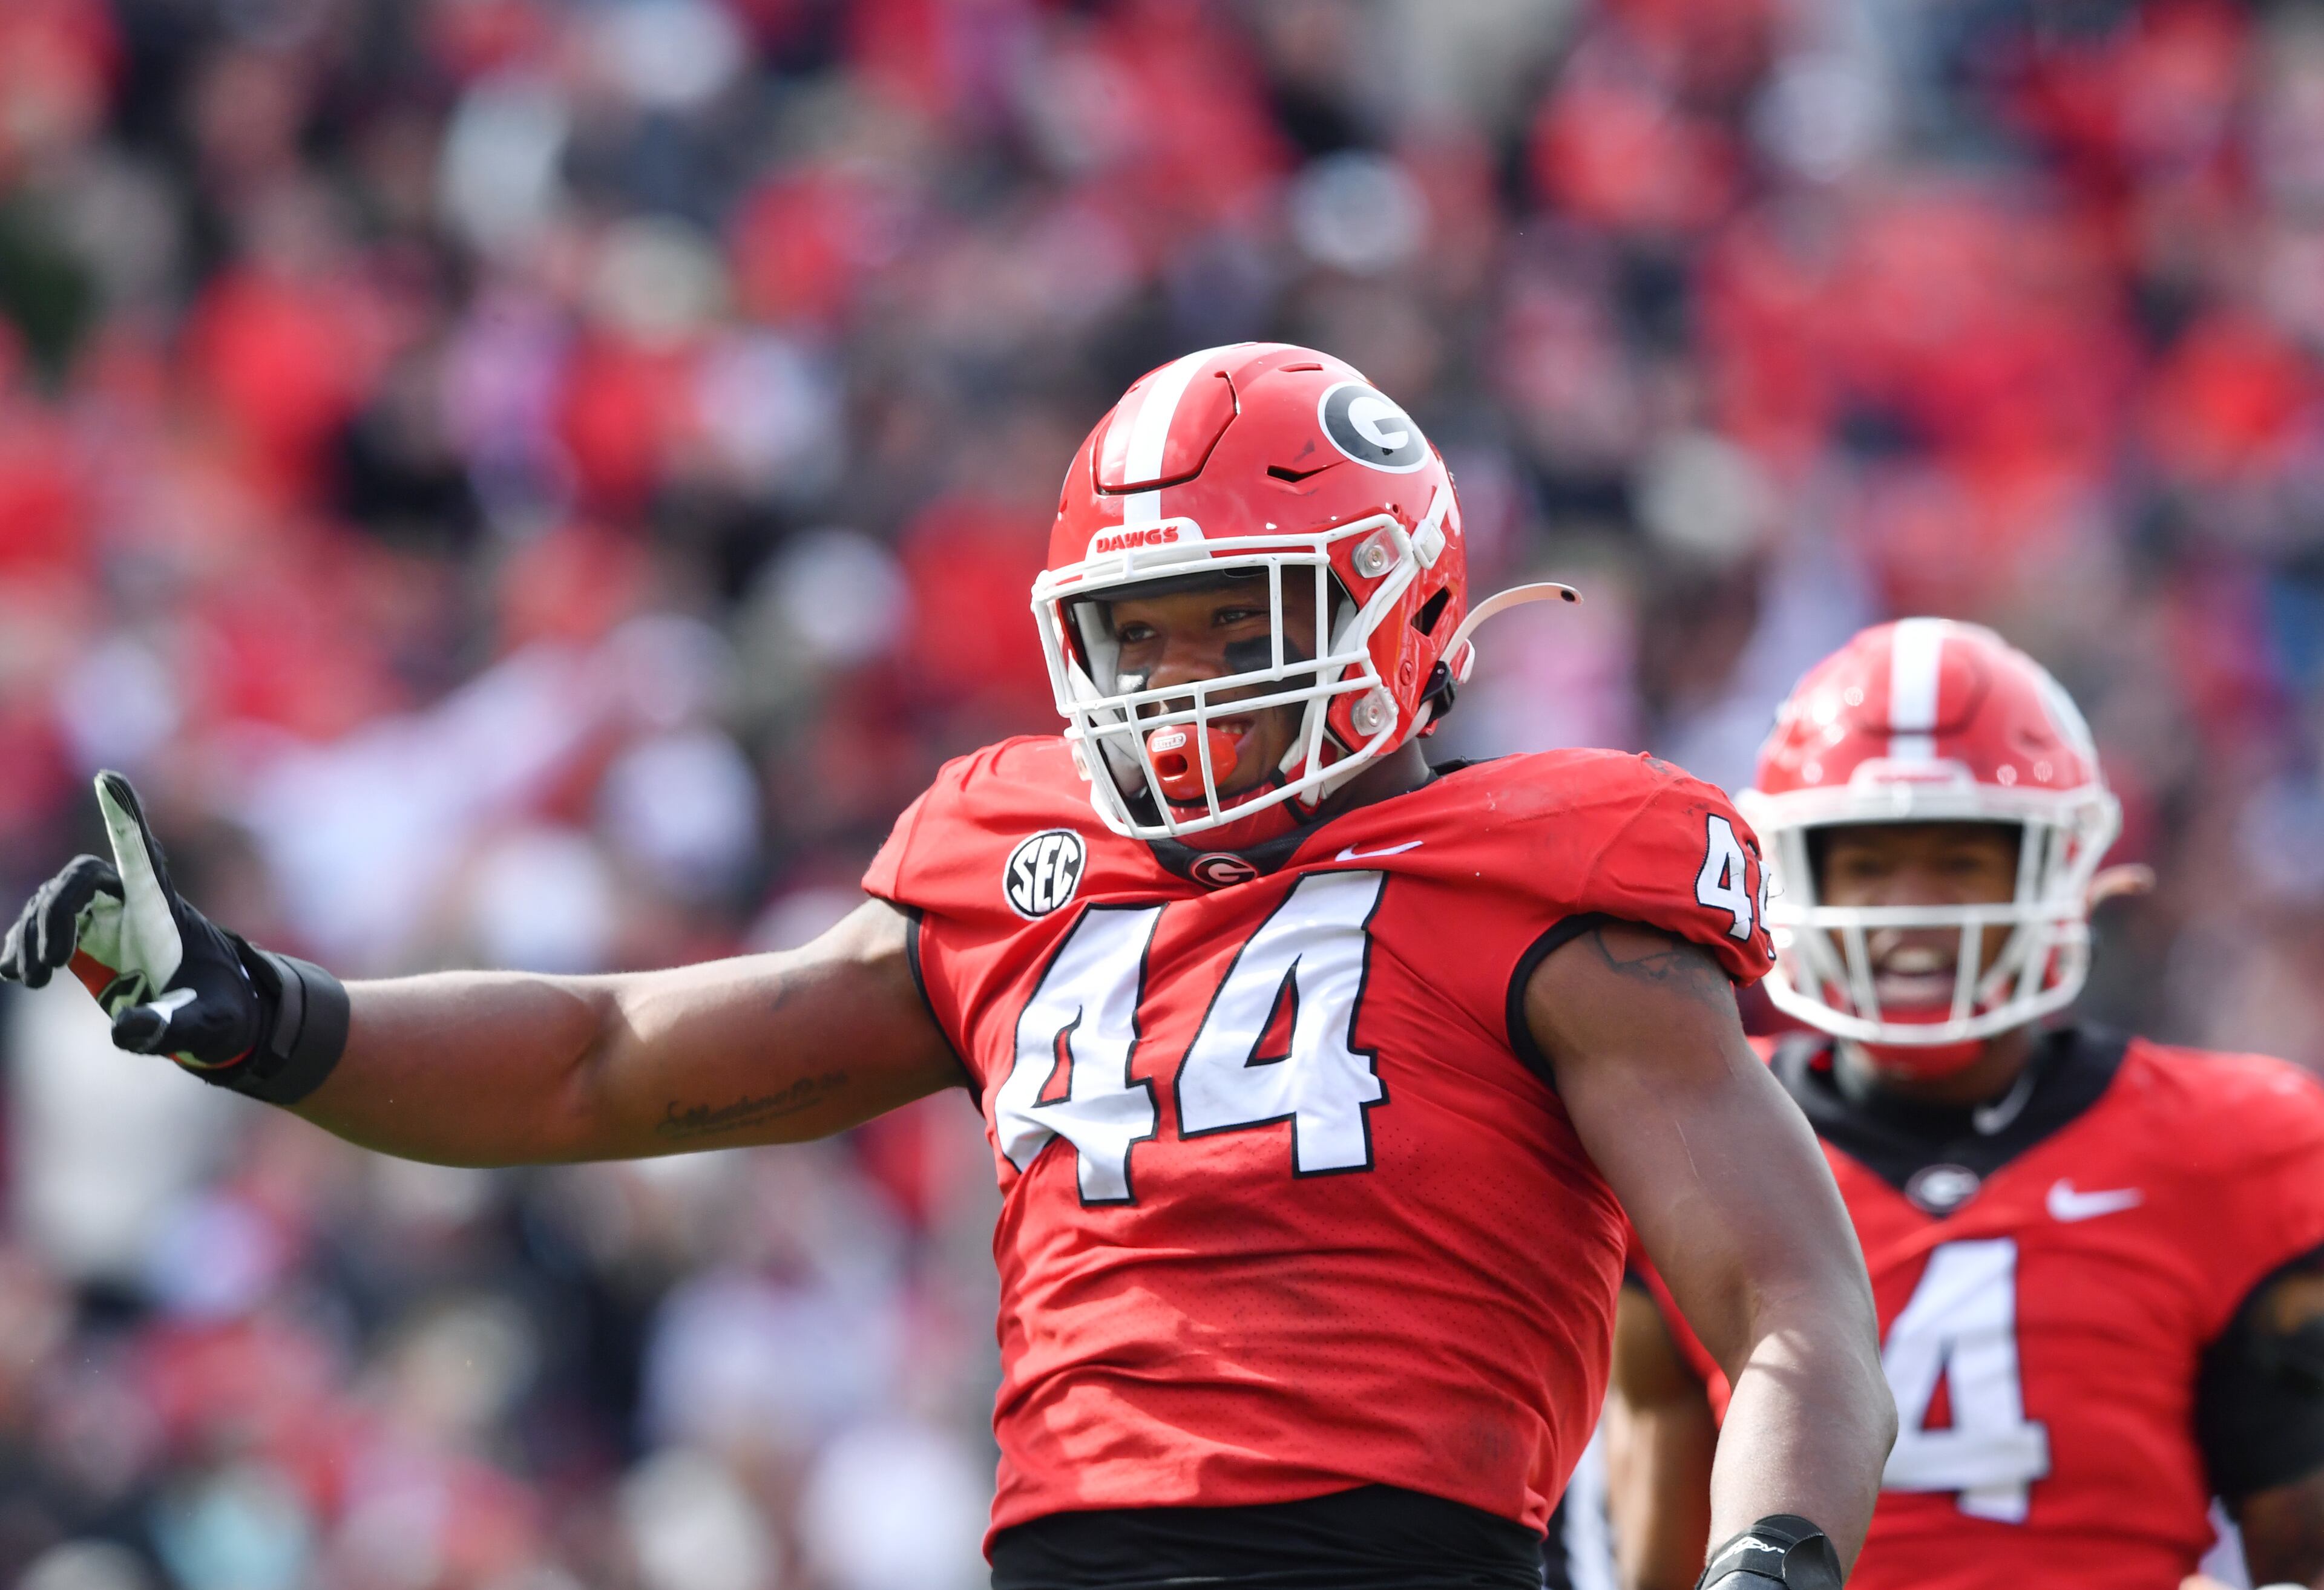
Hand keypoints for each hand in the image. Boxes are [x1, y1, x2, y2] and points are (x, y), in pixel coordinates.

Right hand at [0, 772, 263, 1070]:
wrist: (215, 1017)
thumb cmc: (222, 1011)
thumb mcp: (207, 1024)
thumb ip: (170, 1025)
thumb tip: (123, 1030)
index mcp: (166, 909)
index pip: (142, 855)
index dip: (124, 817)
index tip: (108, 777)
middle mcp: (132, 903)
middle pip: (78, 880)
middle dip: (51, 915)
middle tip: (49, 968)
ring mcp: (106, 920)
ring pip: (52, 902)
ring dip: (31, 936)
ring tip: (34, 978)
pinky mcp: (86, 941)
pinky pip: (41, 927)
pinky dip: (21, 945)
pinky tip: (15, 971)